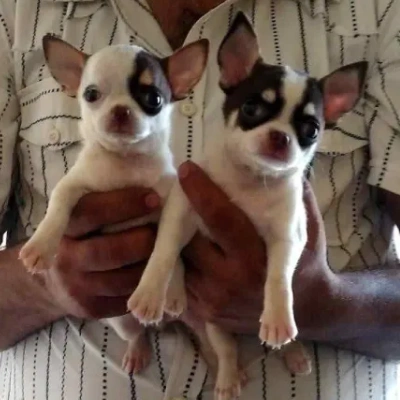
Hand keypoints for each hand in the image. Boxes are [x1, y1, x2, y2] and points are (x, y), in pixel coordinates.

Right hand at [41, 187, 159, 319]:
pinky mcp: (90, 308)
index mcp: (67, 225)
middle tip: (164, 231)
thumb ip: (110, 195)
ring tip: (163, 251)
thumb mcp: (88, 207)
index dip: (126, 204)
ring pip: (124, 278)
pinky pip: (126, 298)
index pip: (92, 212)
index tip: (155, 197)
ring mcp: (77, 286)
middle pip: (110, 250)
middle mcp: (67, 257)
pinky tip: (153, 273)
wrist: (60, 275)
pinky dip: (144, 286)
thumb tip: (152, 178)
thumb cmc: (89, 230)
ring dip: (149, 265)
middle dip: (143, 240)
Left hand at [179, 161, 331, 336]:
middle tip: (181, 191)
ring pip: (181, 258)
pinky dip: (182, 258)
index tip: (188, 168)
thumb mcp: (308, 227)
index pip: (222, 218)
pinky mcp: (204, 312)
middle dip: (183, 213)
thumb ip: (293, 194)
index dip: (203, 191)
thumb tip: (276, 157)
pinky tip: (190, 242)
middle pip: (191, 238)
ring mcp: (214, 301)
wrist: (310, 310)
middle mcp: (232, 283)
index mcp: (259, 259)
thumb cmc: (308, 261)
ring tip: (185, 217)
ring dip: (179, 236)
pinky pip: (182, 277)